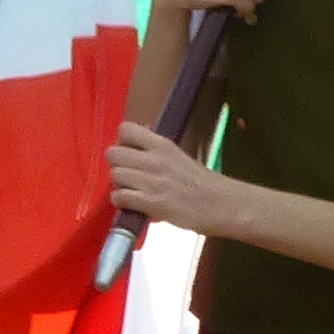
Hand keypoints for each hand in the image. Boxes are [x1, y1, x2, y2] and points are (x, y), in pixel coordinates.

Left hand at [104, 119, 222, 232]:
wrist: (220, 204)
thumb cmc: (202, 183)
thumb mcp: (179, 156)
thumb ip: (157, 152)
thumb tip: (138, 148)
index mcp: (162, 145)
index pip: (125, 129)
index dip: (122, 142)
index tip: (130, 153)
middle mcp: (154, 159)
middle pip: (113, 153)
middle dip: (117, 165)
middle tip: (128, 175)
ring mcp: (151, 181)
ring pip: (114, 175)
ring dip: (119, 185)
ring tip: (132, 191)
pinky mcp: (150, 202)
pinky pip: (119, 196)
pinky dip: (121, 202)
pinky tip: (132, 204)